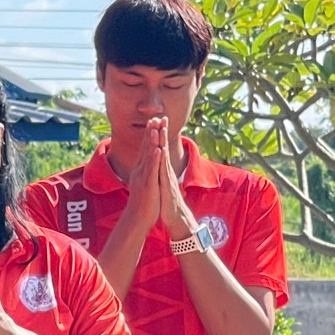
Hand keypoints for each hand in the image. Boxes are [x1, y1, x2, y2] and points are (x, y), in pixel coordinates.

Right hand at [119, 122, 162, 228]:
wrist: (138, 218)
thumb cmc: (143, 203)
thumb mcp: (145, 184)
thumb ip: (146, 173)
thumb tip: (147, 166)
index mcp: (141, 169)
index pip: (146, 148)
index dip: (150, 134)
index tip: (154, 121)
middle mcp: (140, 170)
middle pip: (146, 147)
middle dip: (151, 132)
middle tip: (155, 117)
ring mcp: (143, 176)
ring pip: (148, 155)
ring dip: (151, 141)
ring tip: (155, 127)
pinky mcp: (148, 184)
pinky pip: (152, 169)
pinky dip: (154, 158)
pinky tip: (157, 148)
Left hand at [153, 121, 197, 240]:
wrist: (176, 218)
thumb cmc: (168, 202)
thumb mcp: (164, 185)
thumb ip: (163, 174)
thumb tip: (161, 166)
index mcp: (164, 170)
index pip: (161, 149)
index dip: (159, 136)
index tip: (157, 121)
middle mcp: (167, 171)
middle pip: (164, 148)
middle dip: (163, 133)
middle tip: (162, 117)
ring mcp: (167, 177)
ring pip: (164, 157)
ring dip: (162, 142)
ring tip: (161, 129)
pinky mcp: (166, 185)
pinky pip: (163, 171)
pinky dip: (162, 160)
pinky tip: (160, 150)